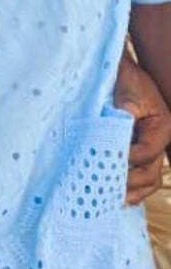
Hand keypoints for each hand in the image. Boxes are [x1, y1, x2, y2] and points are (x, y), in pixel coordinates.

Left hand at [114, 51, 170, 204]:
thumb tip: (121, 123)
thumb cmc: (123, 77)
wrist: (118, 69)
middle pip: (151, 173)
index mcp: (162, 126)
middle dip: (130, 183)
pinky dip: (131, 187)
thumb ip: (125, 109)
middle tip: (106, 189)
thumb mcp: (127, 89)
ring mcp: (150, 147)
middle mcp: (160, 140)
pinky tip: (115, 196)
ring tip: (110, 199)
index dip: (128, 158)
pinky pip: (140, 175)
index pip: (147, 152)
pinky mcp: (138, 150)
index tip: (106, 160)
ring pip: (148, 179)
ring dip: (131, 191)